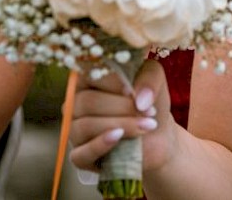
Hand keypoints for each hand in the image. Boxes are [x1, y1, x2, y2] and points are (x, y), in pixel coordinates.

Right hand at [69, 59, 174, 175]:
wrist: (157, 136)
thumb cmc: (149, 102)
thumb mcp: (155, 80)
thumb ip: (149, 79)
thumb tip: (139, 99)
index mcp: (87, 79)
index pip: (89, 75)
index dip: (114, 83)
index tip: (135, 92)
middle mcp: (74, 103)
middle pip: (87, 102)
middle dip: (122, 107)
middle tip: (150, 112)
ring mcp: (74, 130)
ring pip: (86, 125)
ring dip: (122, 125)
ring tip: (147, 126)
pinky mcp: (80, 157)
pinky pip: (80, 154)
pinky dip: (100, 145)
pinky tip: (119, 138)